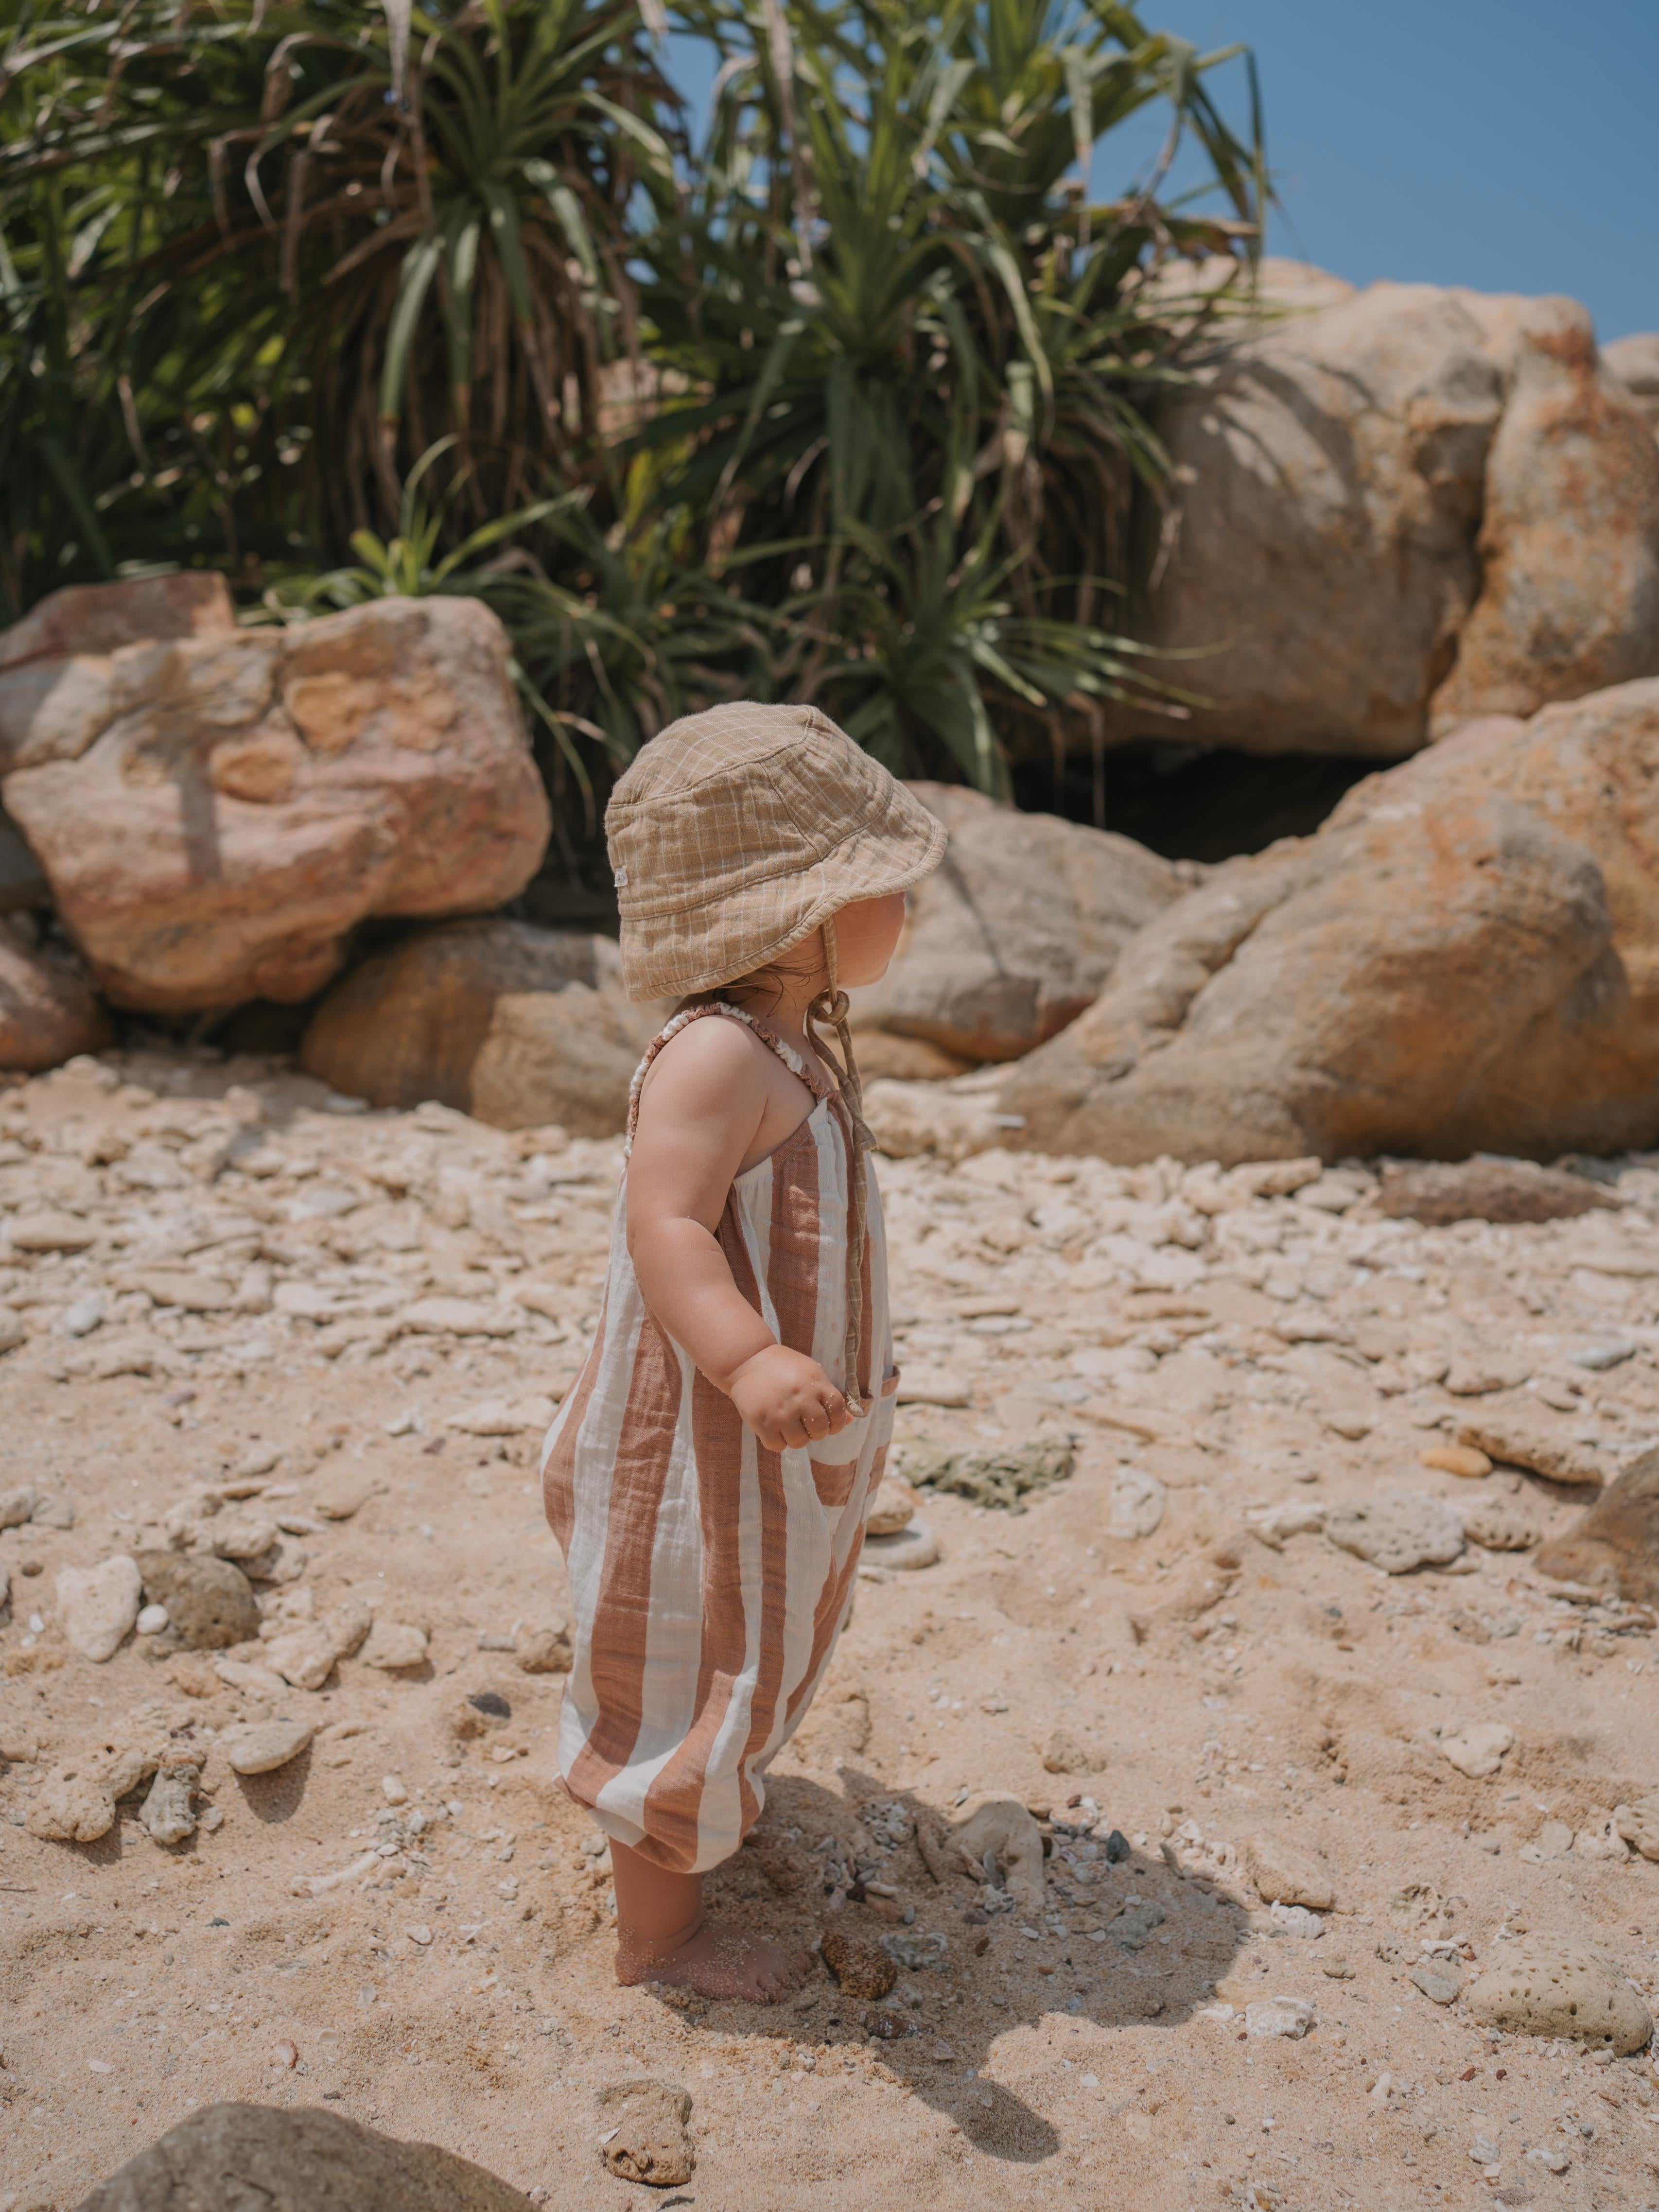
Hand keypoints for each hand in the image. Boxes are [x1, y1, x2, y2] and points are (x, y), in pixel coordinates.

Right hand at [727, 1345, 851, 1452]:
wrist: (748, 1360)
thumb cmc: (783, 1367)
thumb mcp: (811, 1373)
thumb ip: (829, 1396)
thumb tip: (851, 1420)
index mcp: (815, 1383)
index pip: (838, 1411)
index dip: (837, 1422)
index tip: (829, 1423)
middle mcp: (800, 1397)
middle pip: (820, 1430)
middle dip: (816, 1433)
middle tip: (806, 1426)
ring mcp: (780, 1411)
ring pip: (799, 1442)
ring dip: (797, 1439)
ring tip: (789, 1427)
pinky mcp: (761, 1421)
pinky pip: (777, 1446)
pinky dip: (778, 1442)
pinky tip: (774, 1428)